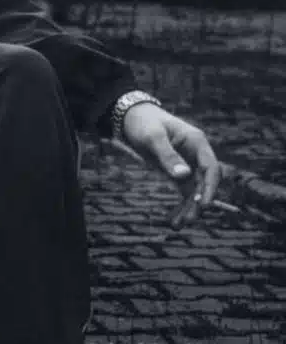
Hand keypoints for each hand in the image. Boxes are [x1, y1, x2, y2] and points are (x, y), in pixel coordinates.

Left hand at [121, 103, 220, 227]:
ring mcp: (188, 164)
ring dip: (189, 208)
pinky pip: (183, 191)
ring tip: (178, 226)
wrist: (132, 117)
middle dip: (198, 202)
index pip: (211, 167)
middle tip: (188, 220)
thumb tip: (184, 176)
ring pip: (194, 190)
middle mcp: (196, 154)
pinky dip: (181, 204)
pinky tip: (174, 220)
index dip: (210, 187)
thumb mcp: (153, 137)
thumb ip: (168, 156)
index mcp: (196, 142)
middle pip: (204, 182)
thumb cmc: (144, 123)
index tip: (203, 204)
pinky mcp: (177, 171)